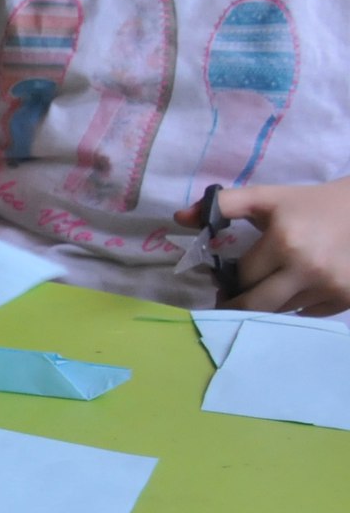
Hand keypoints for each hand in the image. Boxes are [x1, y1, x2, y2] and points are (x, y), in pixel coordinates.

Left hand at [174, 180, 349, 314]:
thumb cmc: (309, 205)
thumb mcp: (267, 198)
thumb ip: (223, 204)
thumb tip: (179, 217)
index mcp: (284, 242)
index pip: (241, 277)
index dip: (227, 280)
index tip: (221, 279)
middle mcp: (308, 269)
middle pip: (256, 305)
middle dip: (237, 304)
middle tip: (230, 298)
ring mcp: (330, 287)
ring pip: (279, 312)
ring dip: (265, 304)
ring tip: (264, 288)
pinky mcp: (346, 298)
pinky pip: (305, 314)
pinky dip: (293, 306)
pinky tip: (294, 288)